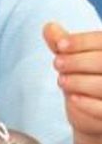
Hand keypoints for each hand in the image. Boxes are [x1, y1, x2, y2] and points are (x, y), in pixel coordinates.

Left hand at [45, 23, 101, 139]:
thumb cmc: (88, 82)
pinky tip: (73, 98)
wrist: (95, 118)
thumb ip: (64, 45)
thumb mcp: (75, 62)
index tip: (60, 45)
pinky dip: (87, 103)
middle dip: (77, 61)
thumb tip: (48, 26)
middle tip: (57, 64)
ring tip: (61, 80)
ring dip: (79, 81)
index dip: (82, 41)